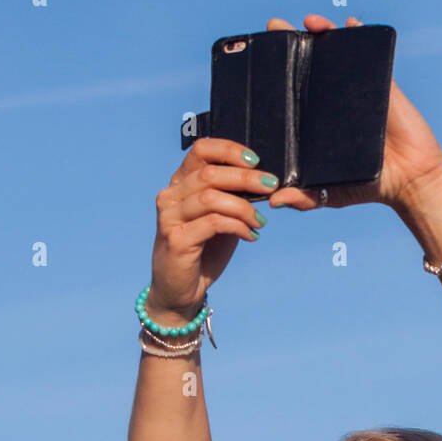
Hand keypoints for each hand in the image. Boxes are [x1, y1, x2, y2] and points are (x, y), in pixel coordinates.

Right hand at [145, 138, 275, 321]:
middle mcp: (170, 196)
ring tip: (260, 221)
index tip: (256, 161)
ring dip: (244, 207)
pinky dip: (238, 226)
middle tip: (271, 185)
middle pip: (210, 173)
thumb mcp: (221, 218)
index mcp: (180, 184)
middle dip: (246, 178)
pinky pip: (213, 223)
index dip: (229, 150)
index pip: (201, 150)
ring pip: (212, 198)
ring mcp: (169, 217)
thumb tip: (264, 181)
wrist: (180, 290)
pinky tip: (251, 236)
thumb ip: (233, 198)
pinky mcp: (176, 239)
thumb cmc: (203, 252)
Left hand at [263, 13, 441, 213]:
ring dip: (323, 32)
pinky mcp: (382, 85)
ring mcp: (357, 90)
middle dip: (292, 43)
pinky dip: (360, 34)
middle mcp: (333, 101)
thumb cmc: (369, 186)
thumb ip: (303, 198)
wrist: (409, 181)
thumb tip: (273, 201)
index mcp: (317, 121)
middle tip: (274, 26)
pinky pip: (371, 54)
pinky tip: (349, 23)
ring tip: (308, 21)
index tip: (257, 59)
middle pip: (310, 64)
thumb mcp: (329, 194)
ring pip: (337, 53)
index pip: (292, 91)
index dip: (276, 73)